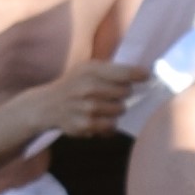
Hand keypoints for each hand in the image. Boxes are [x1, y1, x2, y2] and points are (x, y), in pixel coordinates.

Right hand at [37, 57, 155, 137]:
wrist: (47, 105)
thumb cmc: (75, 84)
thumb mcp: (87, 69)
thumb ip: (111, 70)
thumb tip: (143, 73)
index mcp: (90, 70)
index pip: (123, 72)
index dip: (138, 74)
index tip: (147, 75)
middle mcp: (88, 88)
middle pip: (126, 92)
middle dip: (124, 93)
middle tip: (114, 93)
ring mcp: (86, 108)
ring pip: (120, 110)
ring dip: (116, 109)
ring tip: (103, 105)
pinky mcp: (85, 125)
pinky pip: (111, 126)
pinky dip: (109, 123)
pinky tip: (99, 118)